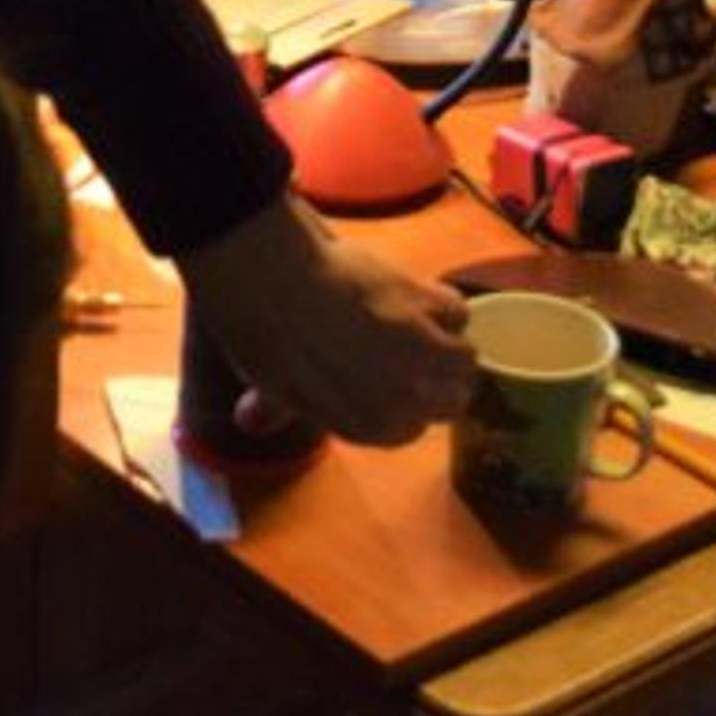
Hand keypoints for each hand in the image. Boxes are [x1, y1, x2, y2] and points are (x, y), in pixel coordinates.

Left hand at [175, 195, 471, 446]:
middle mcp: (406, 400)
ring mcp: (423, 354)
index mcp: (369, 427)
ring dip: (448, 344)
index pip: (413, 430)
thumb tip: (250, 423)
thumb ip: (273, 411)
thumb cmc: (267, 340)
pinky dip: (442, 304)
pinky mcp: (430, 307)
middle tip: (416, 355)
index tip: (395, 383)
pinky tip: (418, 297)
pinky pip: (458, 313)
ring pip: (465, 361)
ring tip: (426, 327)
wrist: (277, 285)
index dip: (406, 405)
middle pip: (452, 401)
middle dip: (438, 381)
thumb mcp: (270, 387)